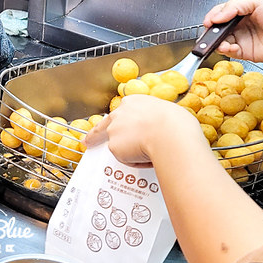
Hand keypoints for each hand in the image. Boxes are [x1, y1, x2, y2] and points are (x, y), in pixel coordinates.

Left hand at [85, 95, 205, 165]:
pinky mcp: (114, 146)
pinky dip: (135, 161)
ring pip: (119, 145)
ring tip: (151, 152)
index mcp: (134, 101)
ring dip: (129, 152)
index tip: (112, 124)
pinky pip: (125, 158)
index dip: (117, 119)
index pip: (120, 110)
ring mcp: (114, 130)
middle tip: (87, 142)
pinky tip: (148, 156)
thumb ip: (154, 118)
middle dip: (96, 135)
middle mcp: (120, 113)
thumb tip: (158, 126)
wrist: (170, 134)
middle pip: (106, 125)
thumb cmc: (176, 123)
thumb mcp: (167, 112)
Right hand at [202, 0, 262, 62]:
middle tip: (210, 31)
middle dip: (211, 30)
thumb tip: (217, 15)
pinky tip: (229, 47)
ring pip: (221, 40)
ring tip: (220, 41)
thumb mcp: (259, 1)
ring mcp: (242, 39)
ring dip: (217, 41)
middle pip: (218, 27)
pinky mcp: (244, 52)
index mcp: (243, 11)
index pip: (221, 12)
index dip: (213, 16)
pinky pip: (229, 52)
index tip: (209, 21)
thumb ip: (235, 6)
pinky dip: (225, 50)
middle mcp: (241, 25)